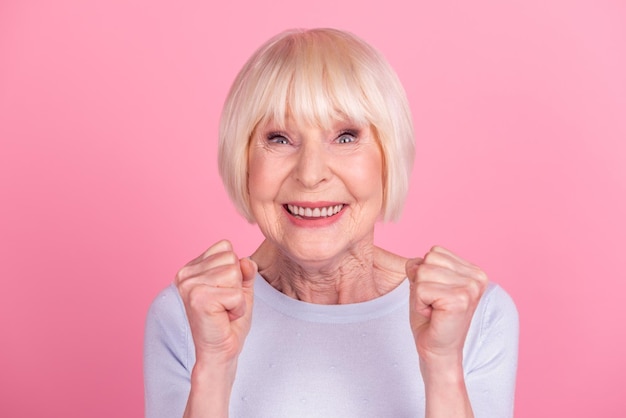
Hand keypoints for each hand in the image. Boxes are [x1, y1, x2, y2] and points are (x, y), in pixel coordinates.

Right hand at [175, 240, 256, 363]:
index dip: (234, 270)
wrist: (219, 352)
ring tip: (224, 310)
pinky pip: (236, 293)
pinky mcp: (198, 298)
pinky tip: (225, 317)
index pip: (225, 247)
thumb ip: (245, 270)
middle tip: (225, 304)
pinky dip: (238, 308)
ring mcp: (189, 285)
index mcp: (191, 267)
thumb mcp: (241, 289)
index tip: (223, 291)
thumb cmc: (228, 321)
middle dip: (236, 283)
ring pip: (234, 273)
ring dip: (237, 296)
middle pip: (231, 258)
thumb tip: (246, 260)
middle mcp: (185, 273)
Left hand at [406, 246, 487, 363]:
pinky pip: (421, 288)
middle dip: (422, 283)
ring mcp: (470, 287)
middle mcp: (477, 276)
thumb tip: (415, 263)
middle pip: (428, 260)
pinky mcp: (460, 299)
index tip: (437, 295)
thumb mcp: (425, 283)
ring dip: (420, 293)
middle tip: (434, 304)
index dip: (426, 274)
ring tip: (434, 309)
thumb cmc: (431, 318)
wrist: (438, 351)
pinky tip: (433, 315)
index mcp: (474, 270)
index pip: (435, 252)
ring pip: (423, 272)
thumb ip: (422, 266)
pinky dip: (420, 303)